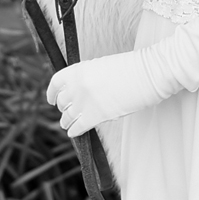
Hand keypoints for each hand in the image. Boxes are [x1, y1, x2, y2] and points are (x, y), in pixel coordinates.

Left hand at [45, 51, 165, 138]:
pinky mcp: (95, 116)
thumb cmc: (130, 68)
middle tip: (66, 111)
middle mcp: (77, 85)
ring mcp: (85, 101)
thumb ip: (87, 78)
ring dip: (66, 121)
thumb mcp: (101, 66)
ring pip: (66, 117)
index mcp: (79, 69)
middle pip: (61, 102)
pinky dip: (75, 131)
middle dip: (63, 108)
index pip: (55, 83)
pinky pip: (77, 127)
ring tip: (68, 124)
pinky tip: (75, 133)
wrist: (147, 73)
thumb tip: (80, 91)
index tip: (51, 99)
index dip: (51, 93)